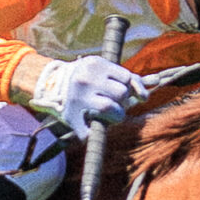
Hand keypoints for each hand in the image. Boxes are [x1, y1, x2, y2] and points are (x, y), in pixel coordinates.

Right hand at [27, 56, 147, 136]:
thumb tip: (149, 92)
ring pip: (112, 110)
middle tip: (114, 103)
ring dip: (116, 117)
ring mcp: (78, 98)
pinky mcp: (71, 116)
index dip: (130, 87)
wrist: (51, 84)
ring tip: (110, 116)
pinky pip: (89, 132)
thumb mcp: (103, 70)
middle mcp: (87, 80)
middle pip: (121, 94)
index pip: (127, 77)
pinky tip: (90, 128)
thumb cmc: (87, 78)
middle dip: (122, 102)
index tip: (127, 92)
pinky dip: (91, 134)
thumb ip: (127, 78)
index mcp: (96, 64)